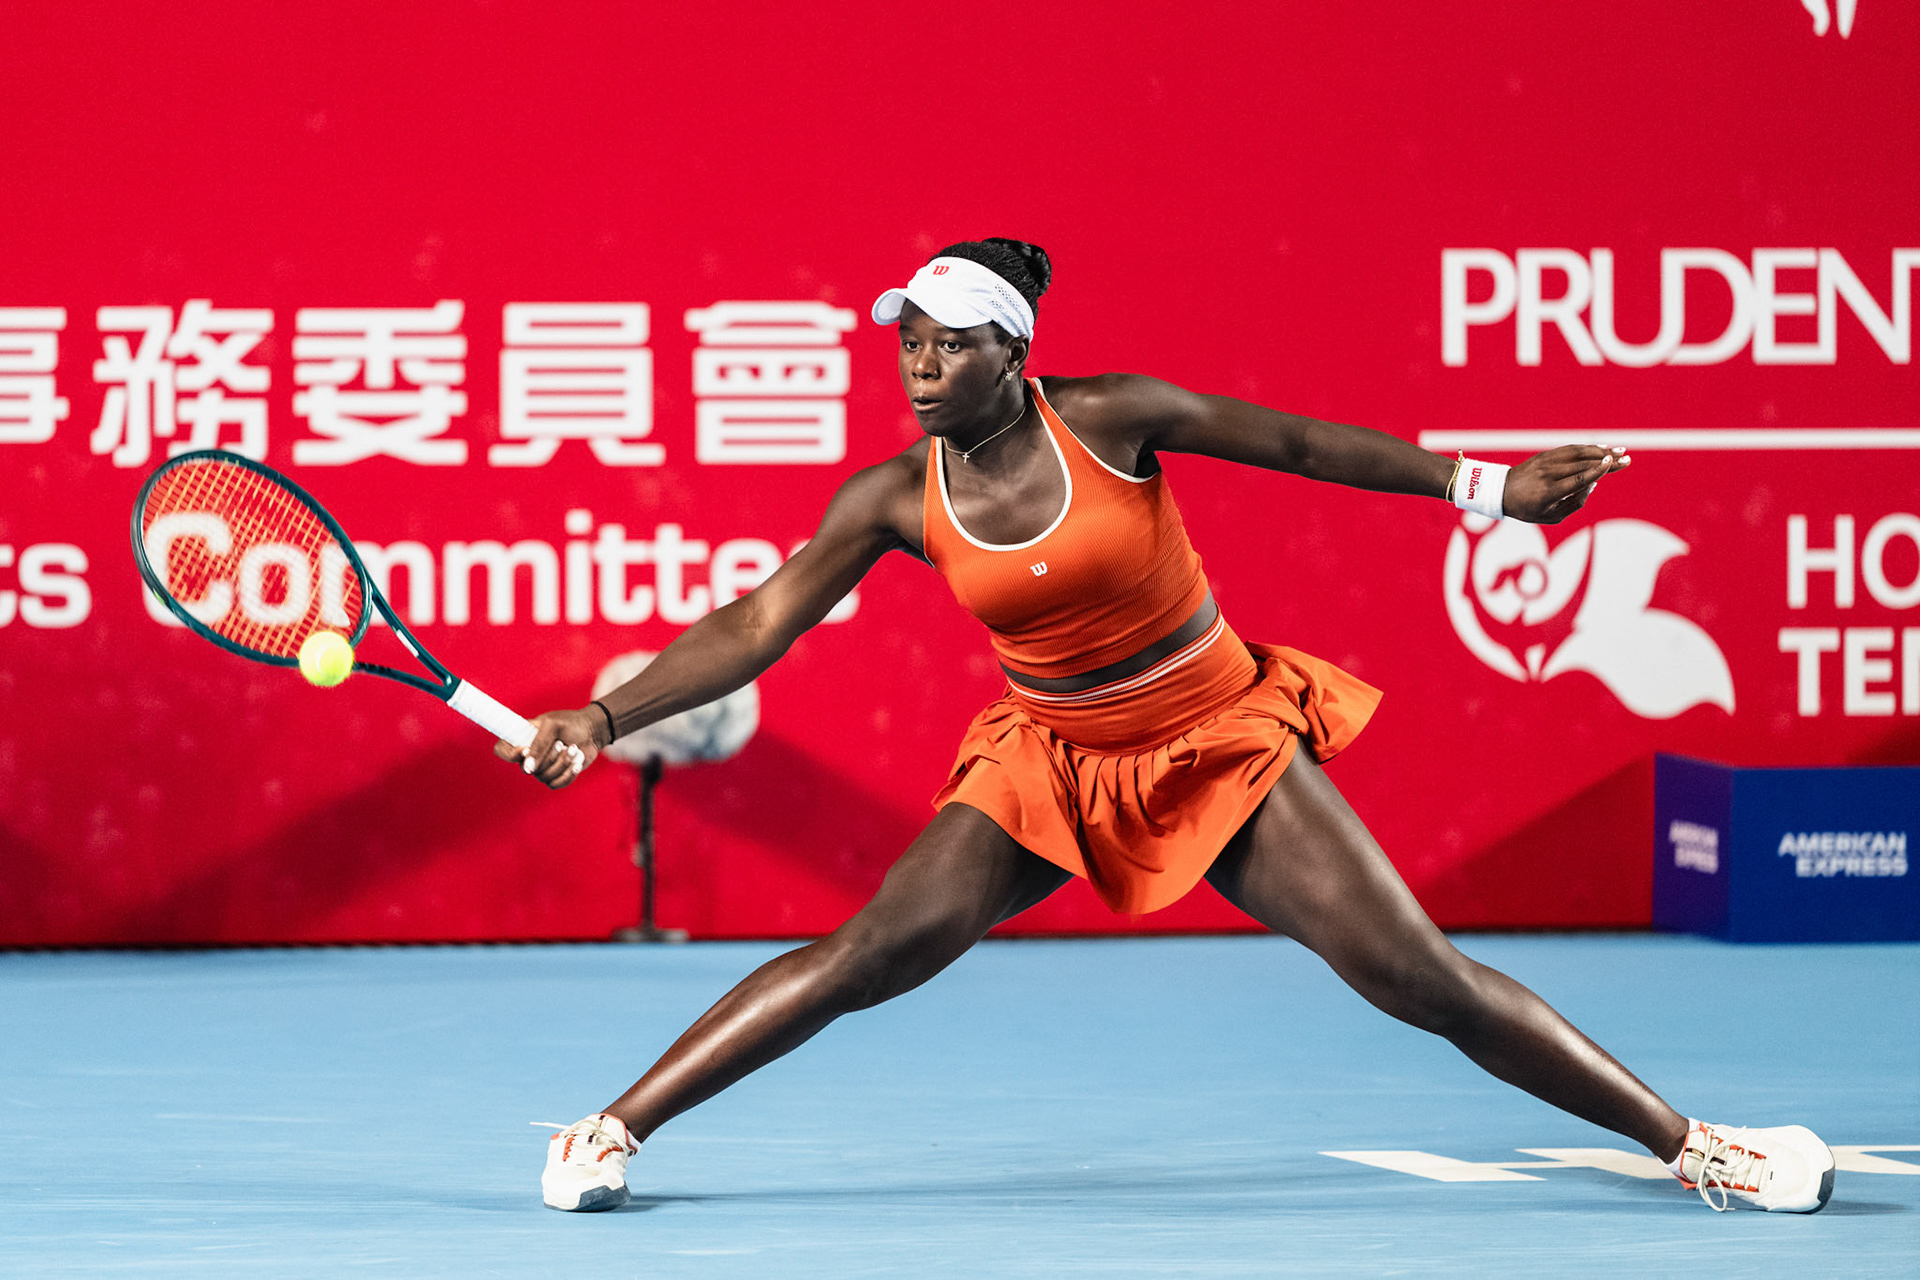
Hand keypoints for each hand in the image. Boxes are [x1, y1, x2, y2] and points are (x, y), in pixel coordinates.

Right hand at [494, 707, 603, 788]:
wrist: (592, 731)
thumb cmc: (570, 723)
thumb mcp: (553, 726)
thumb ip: (539, 744)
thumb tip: (528, 768)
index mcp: (522, 737)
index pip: (501, 750)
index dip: (510, 754)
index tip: (526, 750)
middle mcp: (528, 755)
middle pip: (527, 769)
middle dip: (549, 757)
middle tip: (560, 743)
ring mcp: (541, 767)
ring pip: (544, 777)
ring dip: (562, 763)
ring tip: (574, 749)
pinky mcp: (555, 776)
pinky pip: (555, 784)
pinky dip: (569, 774)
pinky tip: (577, 763)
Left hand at [1502, 445, 1629, 523]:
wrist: (1501, 491)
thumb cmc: (1528, 509)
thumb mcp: (1551, 516)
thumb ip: (1575, 503)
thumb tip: (1594, 483)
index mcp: (1548, 492)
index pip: (1577, 479)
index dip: (1596, 471)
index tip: (1611, 464)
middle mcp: (1548, 474)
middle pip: (1582, 465)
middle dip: (1606, 461)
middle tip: (1627, 459)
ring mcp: (1545, 462)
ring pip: (1577, 454)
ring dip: (1600, 451)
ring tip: (1619, 451)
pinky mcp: (1545, 455)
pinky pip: (1569, 449)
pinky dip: (1586, 448)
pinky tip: (1602, 449)